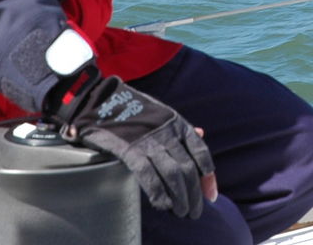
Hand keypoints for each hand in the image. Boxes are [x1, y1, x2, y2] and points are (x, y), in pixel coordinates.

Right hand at [50, 70, 216, 217]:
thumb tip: (202, 134)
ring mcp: (149, 141)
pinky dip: (158, 194)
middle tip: (194, 212)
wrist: (102, 99)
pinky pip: (149, 176)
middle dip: (194, 194)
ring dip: (180, 198)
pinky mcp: (130, 150)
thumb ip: (180, 128)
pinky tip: (162, 205)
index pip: (200, 152)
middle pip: (189, 169)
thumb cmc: (133, 110)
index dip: (208, 176)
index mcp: (177, 123)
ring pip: (173, 174)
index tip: (210, 195)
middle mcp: (167, 132)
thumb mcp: (162, 114)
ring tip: (181, 212)